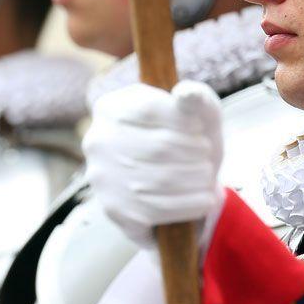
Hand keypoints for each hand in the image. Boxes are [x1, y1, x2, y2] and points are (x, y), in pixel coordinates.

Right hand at [84, 81, 223, 248]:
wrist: (175, 182)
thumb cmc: (186, 139)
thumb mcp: (194, 111)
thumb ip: (197, 96)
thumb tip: (186, 93)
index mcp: (110, 108)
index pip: (151, 109)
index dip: (184, 120)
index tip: (200, 127)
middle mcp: (97, 141)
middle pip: (159, 147)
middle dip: (194, 151)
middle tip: (207, 154)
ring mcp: (102, 177)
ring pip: (162, 180)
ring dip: (197, 178)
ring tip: (206, 174)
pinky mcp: (114, 209)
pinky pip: (159, 210)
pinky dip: (191, 204)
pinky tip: (204, 198)